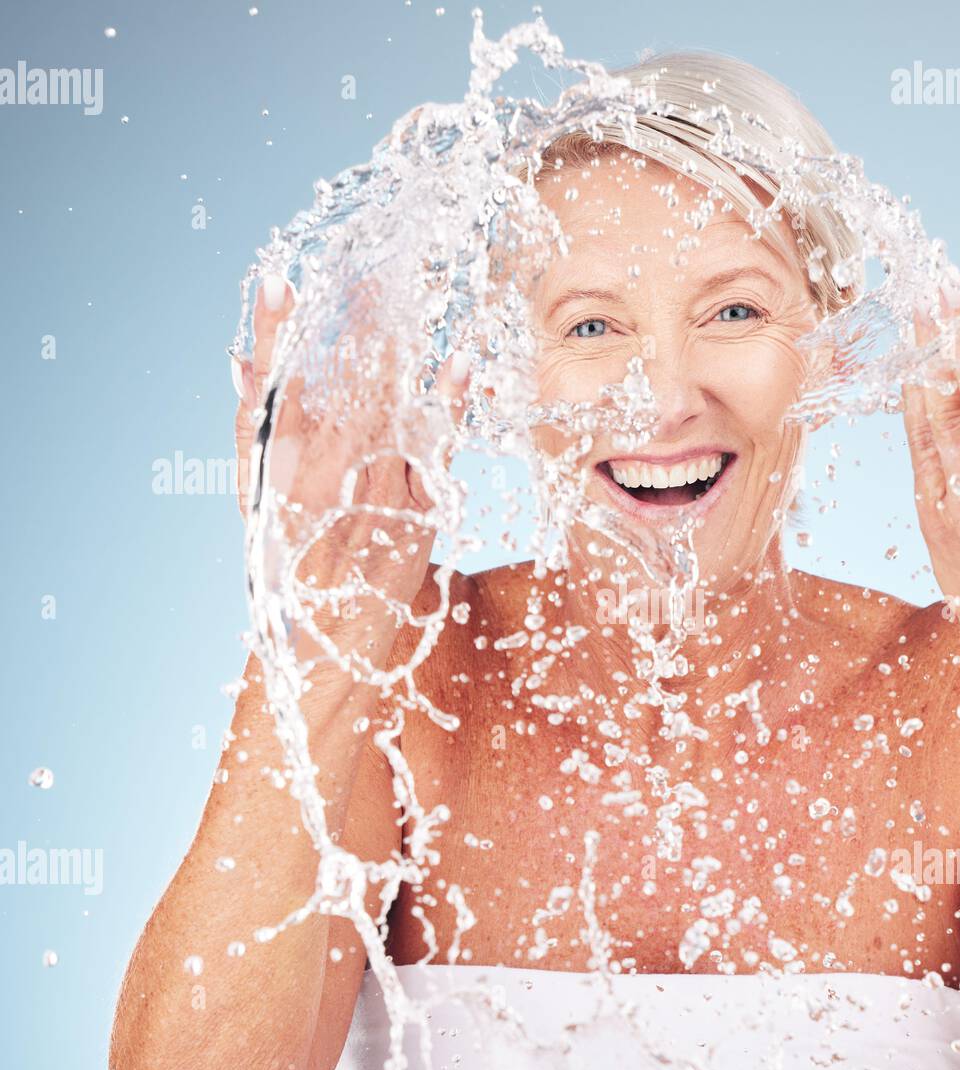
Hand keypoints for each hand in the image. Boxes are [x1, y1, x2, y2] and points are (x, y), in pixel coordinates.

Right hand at [230, 274, 470, 664]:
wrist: (330, 652)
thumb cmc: (294, 571)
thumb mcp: (259, 504)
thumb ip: (255, 433)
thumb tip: (241, 363)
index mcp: (275, 474)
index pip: (273, 388)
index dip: (274, 333)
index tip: (279, 281)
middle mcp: (320, 480)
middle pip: (336, 383)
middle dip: (351, 323)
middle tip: (369, 268)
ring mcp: (371, 493)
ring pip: (385, 404)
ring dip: (395, 346)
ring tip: (402, 288)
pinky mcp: (417, 513)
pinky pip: (435, 446)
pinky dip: (448, 401)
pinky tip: (459, 360)